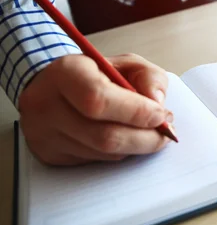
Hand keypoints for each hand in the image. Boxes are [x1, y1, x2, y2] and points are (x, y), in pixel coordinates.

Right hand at [18, 53, 172, 165]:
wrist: (54, 87)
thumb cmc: (96, 74)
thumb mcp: (127, 63)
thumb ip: (150, 77)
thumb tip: (158, 104)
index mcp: (66, 72)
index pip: (99, 99)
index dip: (137, 112)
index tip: (162, 116)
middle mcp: (47, 104)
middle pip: (104, 136)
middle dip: (145, 138)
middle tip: (165, 133)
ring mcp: (43, 133)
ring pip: (103, 153)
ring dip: (134, 147)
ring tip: (147, 133)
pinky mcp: (49, 154)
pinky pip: (94, 161)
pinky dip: (118, 153)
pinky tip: (124, 138)